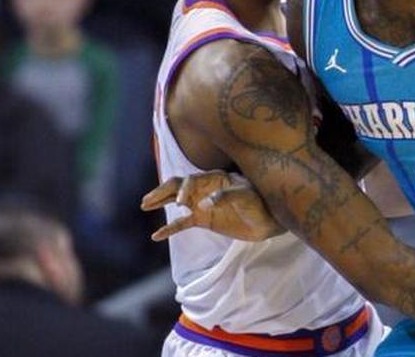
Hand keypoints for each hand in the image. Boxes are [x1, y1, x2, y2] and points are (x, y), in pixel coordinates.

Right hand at [140, 170, 283, 241]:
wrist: (270, 221)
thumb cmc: (261, 204)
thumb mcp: (247, 197)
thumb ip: (226, 197)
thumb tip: (204, 203)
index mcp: (215, 178)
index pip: (191, 180)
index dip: (184, 190)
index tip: (181, 204)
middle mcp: (205, 189)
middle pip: (178, 186)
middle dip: (162, 191)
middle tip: (147, 201)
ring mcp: (203, 204)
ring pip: (176, 201)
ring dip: (161, 202)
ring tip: (145, 205)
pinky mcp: (204, 220)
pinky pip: (182, 223)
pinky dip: (170, 228)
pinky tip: (157, 235)